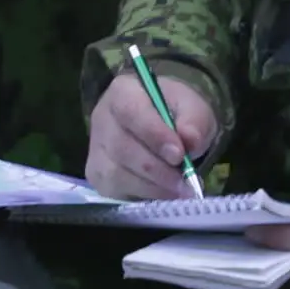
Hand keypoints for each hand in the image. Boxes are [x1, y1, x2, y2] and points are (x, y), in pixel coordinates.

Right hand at [86, 73, 217, 198]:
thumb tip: (190, 141)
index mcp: (122, 92)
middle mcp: (102, 119)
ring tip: (179, 190)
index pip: (131, 113)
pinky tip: (163, 194)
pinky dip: (143, 196)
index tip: (179, 155)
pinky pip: (115, 192)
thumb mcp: (193, 107)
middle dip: (158, 170)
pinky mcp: (97, 176)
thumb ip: (194, 121)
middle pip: (123, 149)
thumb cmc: (175, 112)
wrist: (163, 125)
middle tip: (186, 182)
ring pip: (117, 175)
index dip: (154, 136)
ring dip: (153, 187)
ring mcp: (95, 150)